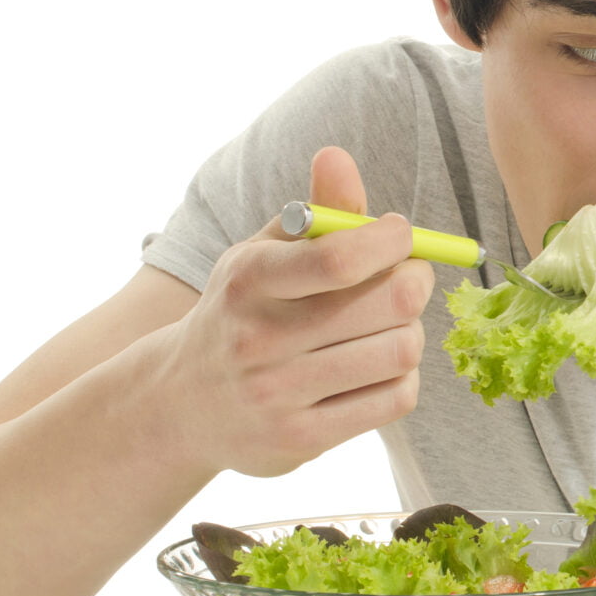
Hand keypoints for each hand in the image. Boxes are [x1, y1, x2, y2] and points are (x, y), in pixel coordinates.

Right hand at [156, 146, 434, 477]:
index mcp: (250, 279)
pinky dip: (403, 376)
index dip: (393, 240)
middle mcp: (259, 338)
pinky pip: (395, 398)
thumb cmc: (243, 313)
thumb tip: (338, 156)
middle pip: (391, 303)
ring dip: (411, 332)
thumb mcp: (263, 254)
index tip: (401, 234)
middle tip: (409, 278)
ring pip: (401, 351)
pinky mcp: (302, 439)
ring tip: (390, 325)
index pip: (339, 258)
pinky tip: (379, 366)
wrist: (180, 404)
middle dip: (415, 282)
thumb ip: (315, 210)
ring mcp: (278, 394)